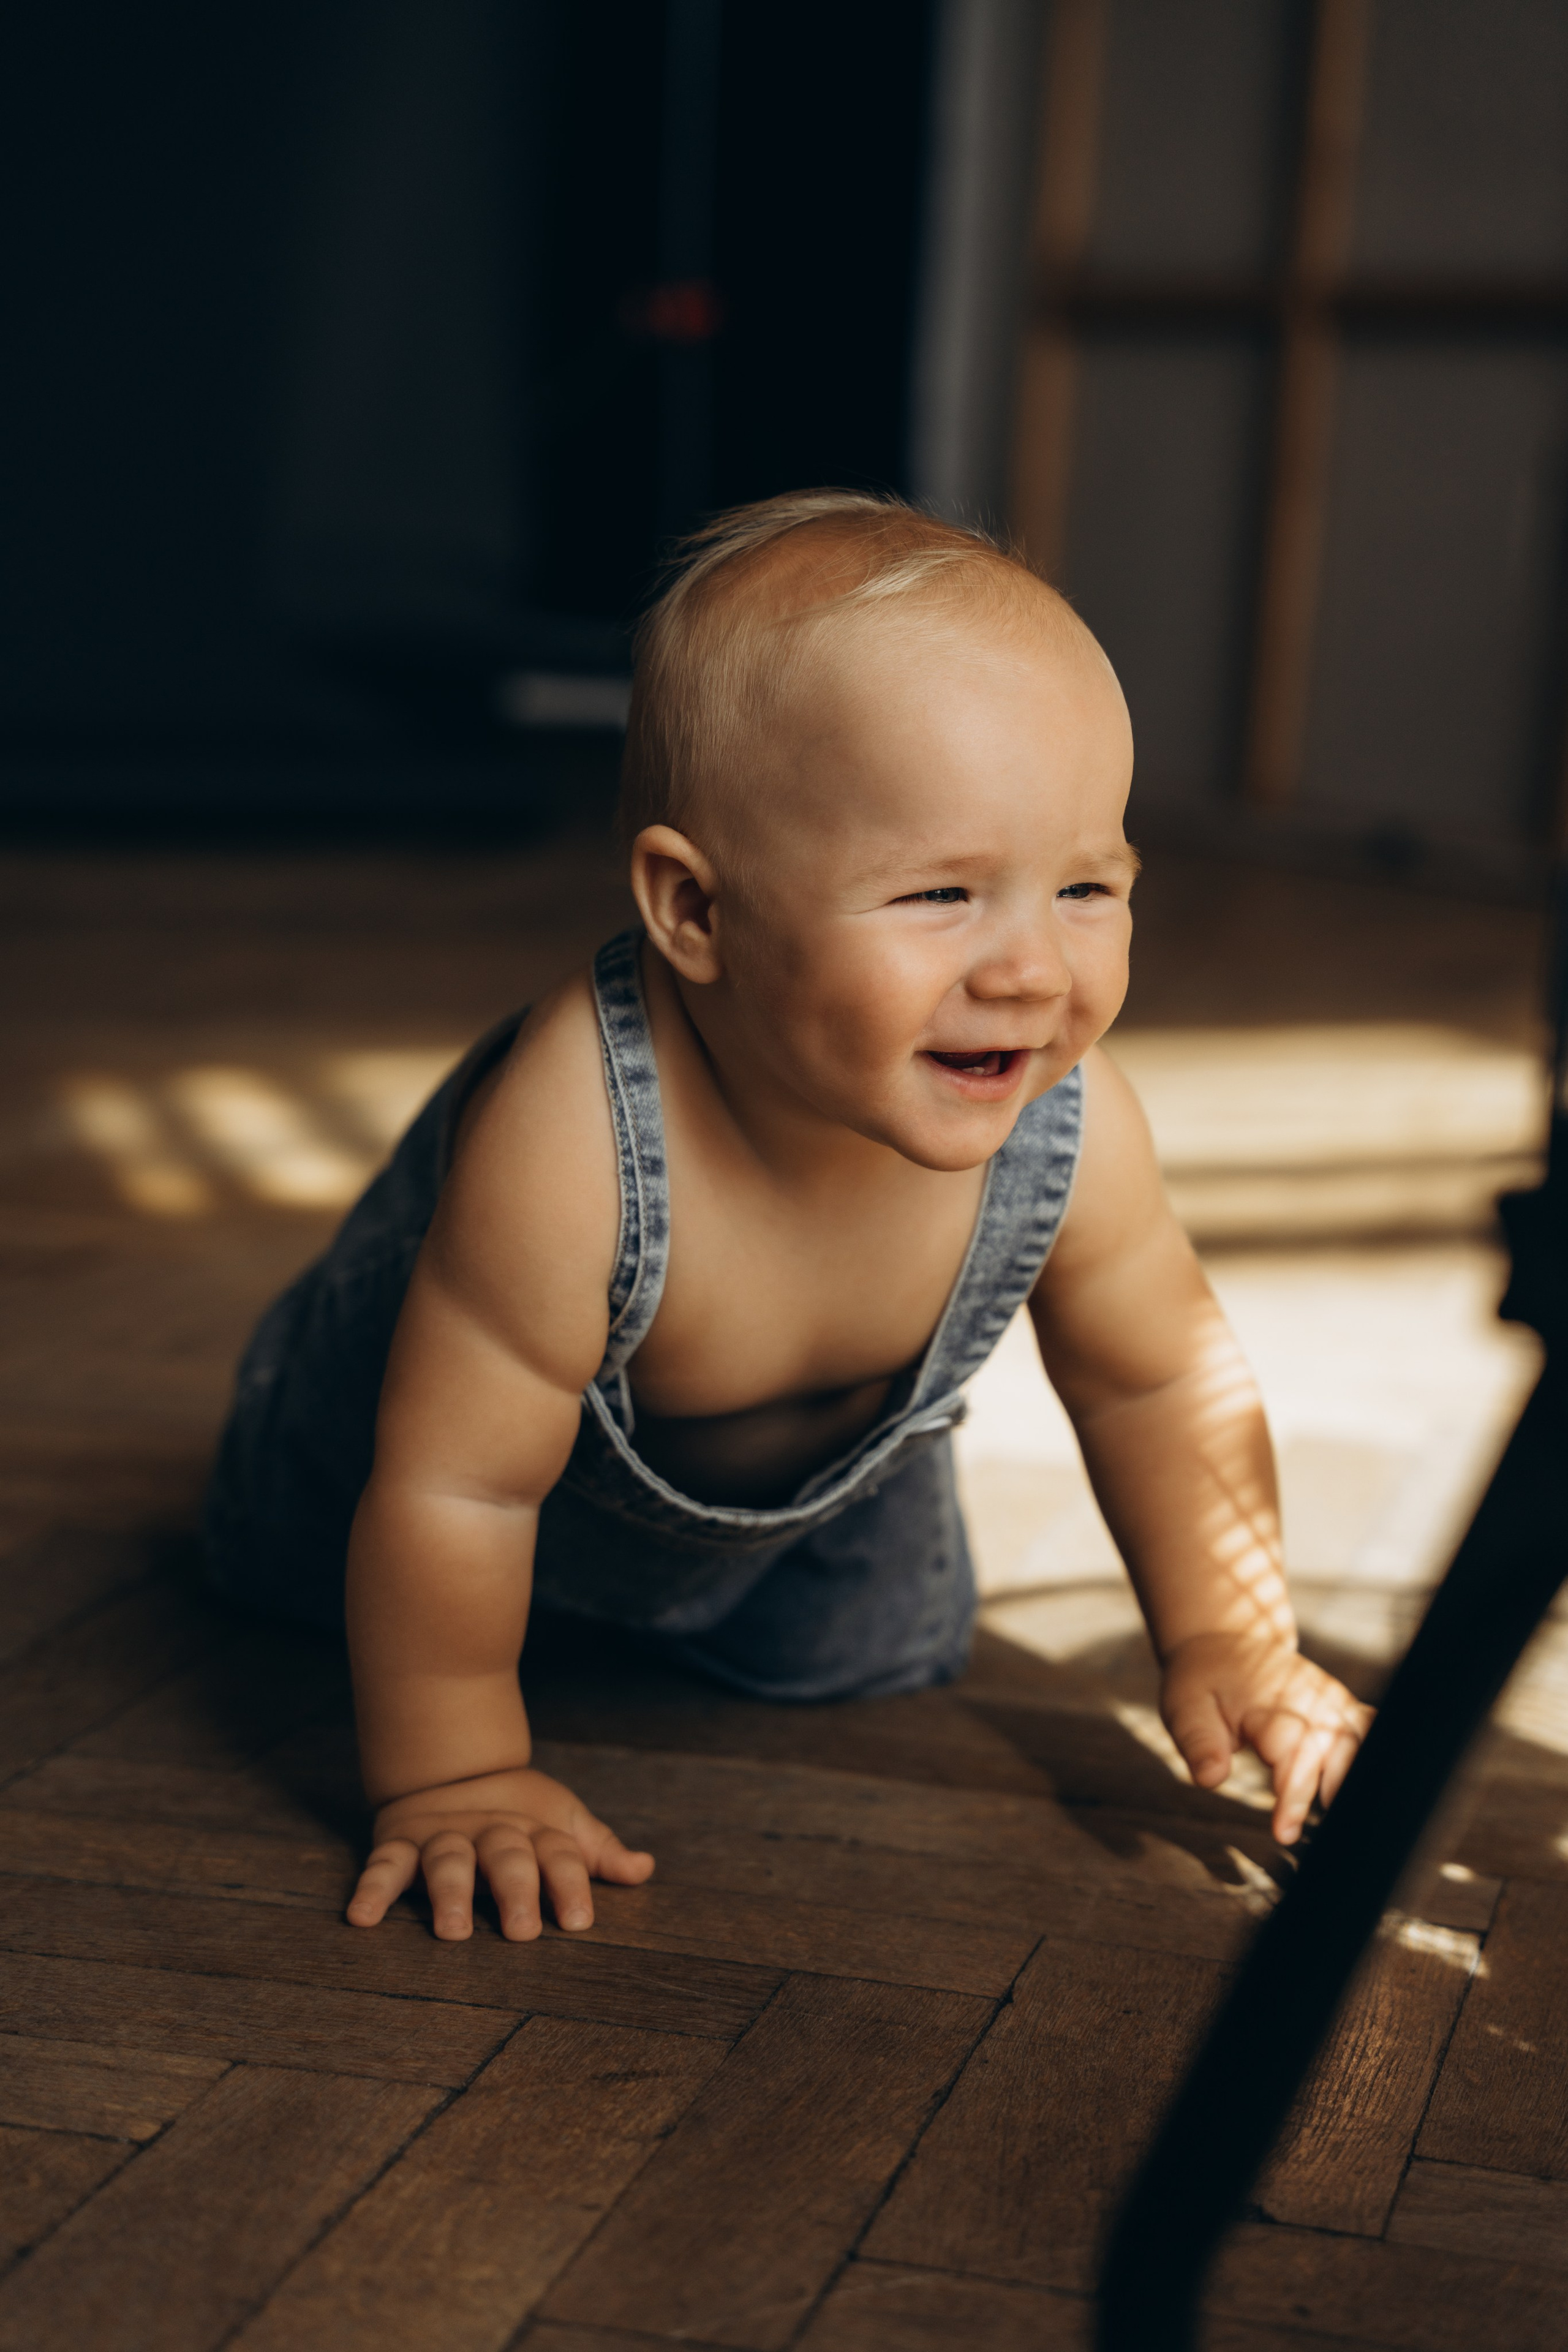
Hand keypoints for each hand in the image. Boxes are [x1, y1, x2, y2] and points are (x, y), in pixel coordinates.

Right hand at [346, 1764, 654, 1941]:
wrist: (451, 1766)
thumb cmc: (517, 1814)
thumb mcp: (560, 1825)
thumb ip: (596, 1852)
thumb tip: (645, 1869)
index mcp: (534, 1830)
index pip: (560, 1855)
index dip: (571, 1885)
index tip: (578, 1923)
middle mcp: (490, 1831)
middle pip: (506, 1855)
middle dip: (515, 1889)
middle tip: (521, 1932)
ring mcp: (443, 1836)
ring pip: (447, 1859)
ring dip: (450, 1892)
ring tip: (454, 1930)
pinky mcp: (400, 1842)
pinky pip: (383, 1864)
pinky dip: (371, 1888)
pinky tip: (362, 1918)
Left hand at [1160, 1632, 1373, 1845]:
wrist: (1224, 1643)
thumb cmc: (1205, 1682)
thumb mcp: (1186, 1708)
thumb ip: (1199, 1743)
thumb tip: (1210, 1778)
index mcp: (1269, 1703)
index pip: (1290, 1752)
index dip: (1292, 1794)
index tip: (1285, 1834)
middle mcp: (1308, 1698)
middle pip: (1336, 1747)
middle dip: (1337, 1791)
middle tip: (1329, 1841)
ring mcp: (1329, 1699)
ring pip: (1361, 1739)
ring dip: (1361, 1777)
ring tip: (1355, 1823)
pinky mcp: (1341, 1704)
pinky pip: (1370, 1727)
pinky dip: (1378, 1753)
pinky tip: (1380, 1789)